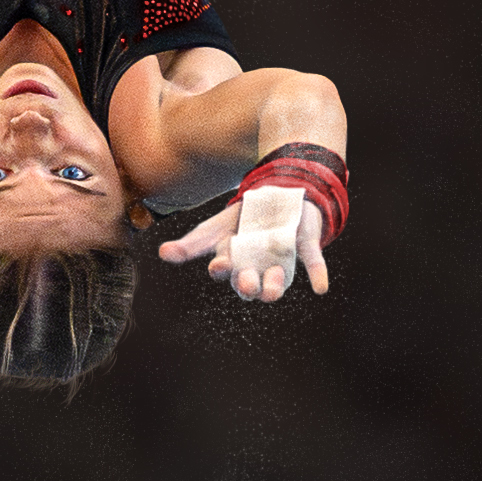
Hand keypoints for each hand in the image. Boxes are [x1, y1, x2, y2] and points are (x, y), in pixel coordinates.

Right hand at [157, 189, 328, 302]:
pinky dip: (317, 275)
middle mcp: (258, 267)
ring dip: (276, 286)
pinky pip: (311, 263)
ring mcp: (282, 259)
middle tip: (249, 282)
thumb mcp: (215, 227)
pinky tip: (319, 287)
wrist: (278, 193)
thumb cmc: (243, 218)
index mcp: (235, 262)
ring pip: (278, 283)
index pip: (227, 272)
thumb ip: (191, 244)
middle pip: (252, 285)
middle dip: (249, 286)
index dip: (224, 270)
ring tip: (274, 278)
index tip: (220, 263)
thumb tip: (162, 255)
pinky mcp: (305, 248)